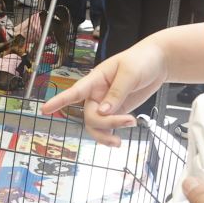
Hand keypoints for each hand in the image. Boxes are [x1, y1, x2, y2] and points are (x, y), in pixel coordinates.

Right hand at [40, 40, 166, 143]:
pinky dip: (112, 135)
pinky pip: (108, 127)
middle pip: (90, 116)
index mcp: (96, 79)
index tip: (45, 110)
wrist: (158, 62)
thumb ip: (116, 92)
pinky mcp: (117, 111)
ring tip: (120, 142)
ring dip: (106, 134)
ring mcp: (106, 103)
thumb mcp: (130, 73)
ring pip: (96, 125)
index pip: (75, 91)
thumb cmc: (142, 60)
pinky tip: (120, 140)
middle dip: (106, 124)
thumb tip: (104, 112)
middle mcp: (97, 93)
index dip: (60, 100)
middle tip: (129, 120)